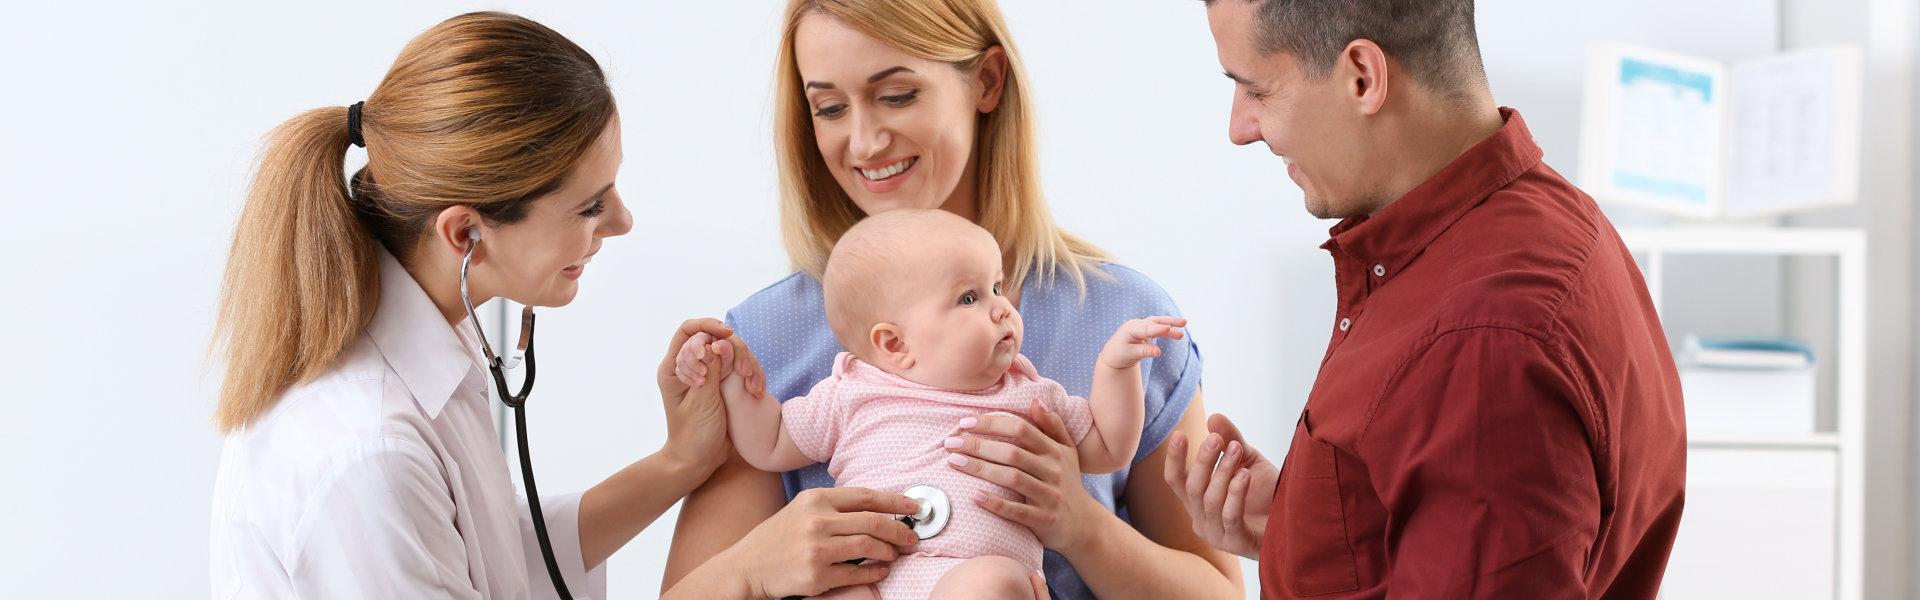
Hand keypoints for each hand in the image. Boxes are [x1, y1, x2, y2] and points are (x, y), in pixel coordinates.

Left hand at [656, 319, 743, 477]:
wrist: (701, 460)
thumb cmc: (693, 435)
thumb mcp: (701, 403)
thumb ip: (709, 371)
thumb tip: (714, 343)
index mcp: (674, 368)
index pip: (688, 332)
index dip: (707, 327)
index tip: (726, 335)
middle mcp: (692, 366)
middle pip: (715, 338)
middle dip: (734, 350)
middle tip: (745, 373)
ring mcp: (710, 374)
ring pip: (733, 352)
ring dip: (747, 364)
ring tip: (753, 387)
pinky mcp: (725, 383)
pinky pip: (741, 367)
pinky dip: (752, 376)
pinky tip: (757, 393)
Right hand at [720, 487, 919, 598]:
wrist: (747, 566)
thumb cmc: (777, 538)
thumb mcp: (802, 510)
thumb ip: (834, 507)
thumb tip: (877, 509)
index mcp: (815, 499)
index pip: (865, 496)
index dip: (895, 500)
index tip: (914, 506)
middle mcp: (816, 521)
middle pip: (873, 522)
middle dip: (899, 529)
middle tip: (911, 536)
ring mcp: (816, 549)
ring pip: (869, 546)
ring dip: (889, 551)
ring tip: (894, 554)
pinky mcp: (816, 575)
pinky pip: (857, 572)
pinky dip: (875, 572)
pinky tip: (880, 570)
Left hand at [944, 400, 1104, 553]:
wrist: (1083, 524)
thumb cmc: (1067, 482)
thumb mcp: (1067, 451)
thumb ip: (1052, 425)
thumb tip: (1035, 400)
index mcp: (1055, 451)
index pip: (1021, 429)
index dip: (992, 424)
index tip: (965, 423)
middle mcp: (1054, 470)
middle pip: (1012, 453)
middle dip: (978, 446)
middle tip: (951, 443)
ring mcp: (1050, 496)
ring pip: (1012, 478)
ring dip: (981, 469)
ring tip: (955, 462)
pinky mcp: (1044, 520)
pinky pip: (1017, 511)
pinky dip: (996, 504)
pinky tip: (975, 496)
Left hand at [1099, 316, 1187, 368]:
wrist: (1113, 353)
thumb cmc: (1120, 355)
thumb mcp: (1131, 355)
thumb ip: (1145, 352)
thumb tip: (1159, 352)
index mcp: (1130, 330)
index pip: (1146, 329)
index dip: (1157, 329)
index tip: (1167, 329)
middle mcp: (1136, 325)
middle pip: (1154, 324)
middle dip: (1168, 325)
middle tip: (1182, 329)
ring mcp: (1141, 325)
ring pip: (1157, 322)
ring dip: (1170, 322)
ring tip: (1184, 323)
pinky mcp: (1146, 328)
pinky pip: (1158, 325)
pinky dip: (1167, 325)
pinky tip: (1177, 327)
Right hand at [1162, 413, 1277, 559]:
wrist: (1294, 522)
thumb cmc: (1267, 495)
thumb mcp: (1248, 460)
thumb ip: (1231, 441)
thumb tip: (1214, 417)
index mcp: (1197, 501)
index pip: (1175, 480)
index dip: (1174, 458)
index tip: (1180, 434)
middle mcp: (1200, 519)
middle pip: (1192, 487)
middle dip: (1204, 460)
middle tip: (1217, 438)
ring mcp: (1216, 534)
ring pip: (1210, 500)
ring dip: (1223, 472)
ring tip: (1237, 450)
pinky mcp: (1235, 544)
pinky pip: (1230, 516)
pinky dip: (1235, 493)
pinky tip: (1244, 475)